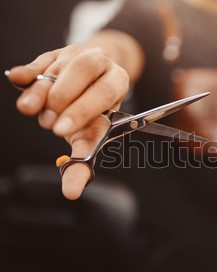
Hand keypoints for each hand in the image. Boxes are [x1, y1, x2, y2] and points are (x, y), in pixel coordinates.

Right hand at [8, 44, 129, 198]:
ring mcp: (75, 54)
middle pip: (82, 69)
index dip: (82, 110)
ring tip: (32, 110)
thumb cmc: (93, 113)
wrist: (91, 83)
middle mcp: (100, 63)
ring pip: (57, 67)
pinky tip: (18, 80)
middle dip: (62, 97)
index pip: (105, 91)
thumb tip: (71, 192)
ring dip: (40, 91)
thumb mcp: (92, 135)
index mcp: (117, 81)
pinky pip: (39, 61)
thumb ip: (82, 160)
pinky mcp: (53, 54)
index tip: (61, 130)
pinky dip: (28, 73)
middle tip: (48, 122)